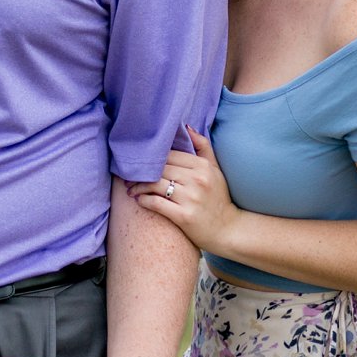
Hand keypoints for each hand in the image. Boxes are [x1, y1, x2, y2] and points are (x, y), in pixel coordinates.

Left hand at [132, 130, 243, 258]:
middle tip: (128, 177)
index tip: (141, 164)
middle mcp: (197, 180)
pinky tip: (138, 199)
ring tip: (131, 189)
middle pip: (159, 169)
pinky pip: (156, 203)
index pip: (169, 155)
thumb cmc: (218, 198)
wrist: (228, 229)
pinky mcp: (183, 216)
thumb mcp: (215, 170)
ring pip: (155, 184)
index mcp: (203, 166)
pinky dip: (143, 200)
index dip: (152, 159)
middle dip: (141, 173)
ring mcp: (190, 198)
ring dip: (138, 186)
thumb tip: (186, 127)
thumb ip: (203, 147)